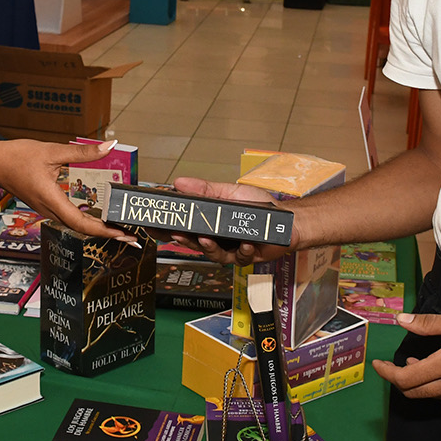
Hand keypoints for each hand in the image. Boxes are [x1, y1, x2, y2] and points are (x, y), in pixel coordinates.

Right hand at [0, 138, 135, 240]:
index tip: (123, 234)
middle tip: (130, 236)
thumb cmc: (17, 157)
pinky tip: (97, 217)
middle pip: (82, 229)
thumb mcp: (52, 151)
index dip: (105, 231)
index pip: (82, 223)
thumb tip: (109, 146)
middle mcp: (49, 210)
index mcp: (52, 199)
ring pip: (75, 225)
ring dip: (97, 228)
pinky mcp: (45, 206)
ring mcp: (46, 210)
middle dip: (107, 234)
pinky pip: (68, 218)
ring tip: (118, 228)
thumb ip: (83, 152)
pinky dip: (86, 221)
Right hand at [161, 176, 295, 264]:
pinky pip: (240, 258)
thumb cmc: (260, 206)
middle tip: (177, 235)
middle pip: (194, 244)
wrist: (285, 219)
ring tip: (206, 240)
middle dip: (185, 241)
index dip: (169, 229)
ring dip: (209, 248)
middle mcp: (218, 238)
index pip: (185, 227)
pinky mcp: (246, 257)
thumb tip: (180, 182)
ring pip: (213, 254)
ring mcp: (230, 249)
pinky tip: (244, 244)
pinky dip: (241, 251)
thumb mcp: (229, 192)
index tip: (155, 227)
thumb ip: (205, 190)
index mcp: (211, 222)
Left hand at [371, 311, 440, 404]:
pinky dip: (439, 387)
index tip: (378, 364)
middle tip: (391, 367)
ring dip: (420, 384)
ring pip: (435, 396)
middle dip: (399, 381)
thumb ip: (430, 324)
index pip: (406, 380)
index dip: (387, 373)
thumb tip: (401, 320)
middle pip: (416, 394)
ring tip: (416, 364)